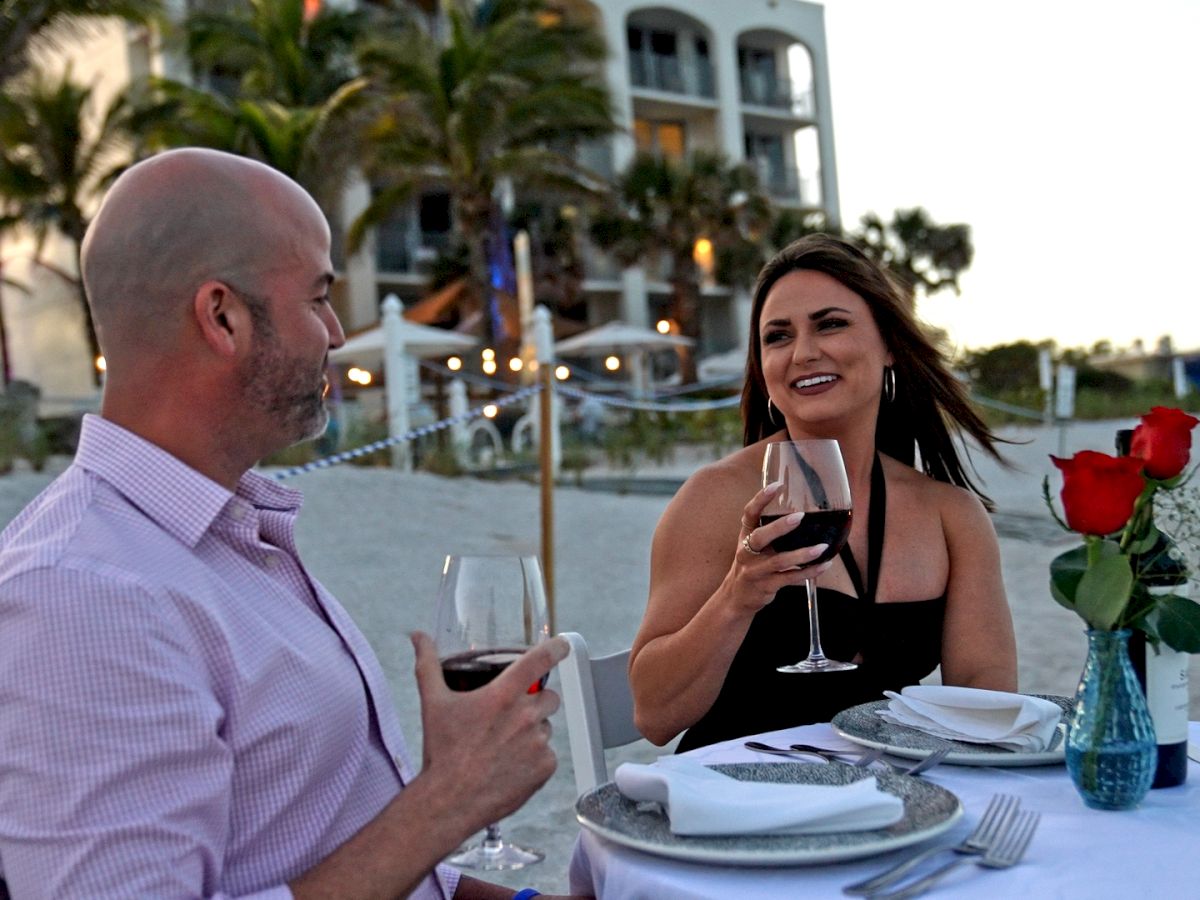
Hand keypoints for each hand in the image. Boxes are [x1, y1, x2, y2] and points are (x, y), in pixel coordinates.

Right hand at [412, 631, 567, 832]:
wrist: (449, 801)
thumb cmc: (442, 752)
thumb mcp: (433, 703)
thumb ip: (427, 664)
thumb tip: (418, 636)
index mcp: (502, 695)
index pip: (539, 661)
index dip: (556, 648)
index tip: (562, 645)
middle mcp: (525, 716)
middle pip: (548, 696)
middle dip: (534, 702)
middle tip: (510, 717)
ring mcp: (538, 743)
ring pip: (546, 727)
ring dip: (532, 731)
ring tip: (504, 746)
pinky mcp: (545, 767)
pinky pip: (548, 754)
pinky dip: (535, 758)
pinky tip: (511, 765)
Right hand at [729, 482, 833, 611]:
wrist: (736, 597)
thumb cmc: (751, 564)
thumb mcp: (752, 545)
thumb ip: (768, 530)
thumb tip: (800, 510)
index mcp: (744, 536)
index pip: (749, 514)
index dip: (760, 499)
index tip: (776, 486)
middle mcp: (747, 552)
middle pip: (760, 537)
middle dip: (779, 527)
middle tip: (799, 516)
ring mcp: (755, 571)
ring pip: (779, 561)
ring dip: (802, 554)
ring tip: (822, 548)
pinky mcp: (766, 586)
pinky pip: (789, 578)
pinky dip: (808, 572)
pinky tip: (823, 566)